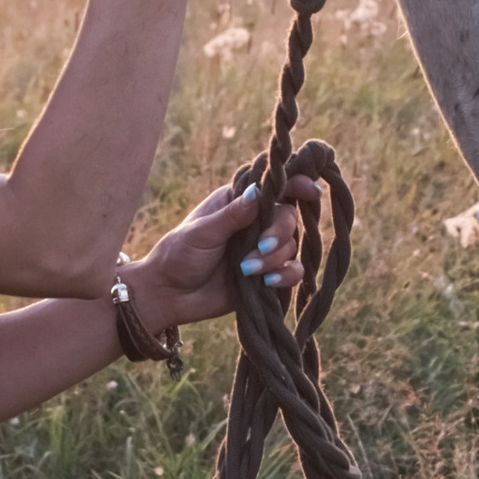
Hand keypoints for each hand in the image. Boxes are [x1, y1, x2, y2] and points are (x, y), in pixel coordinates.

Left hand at [125, 169, 320, 332]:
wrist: (169, 295)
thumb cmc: (177, 255)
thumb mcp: (202, 232)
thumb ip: (233, 215)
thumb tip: (259, 190)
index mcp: (237, 202)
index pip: (272, 187)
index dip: (294, 184)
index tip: (310, 190)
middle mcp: (254, 223)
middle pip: (288, 217)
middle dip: (279, 232)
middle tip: (259, 246)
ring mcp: (261, 250)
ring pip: (291, 246)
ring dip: (274, 257)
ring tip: (248, 270)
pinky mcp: (265, 276)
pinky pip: (291, 272)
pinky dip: (286, 276)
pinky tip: (268, 282)